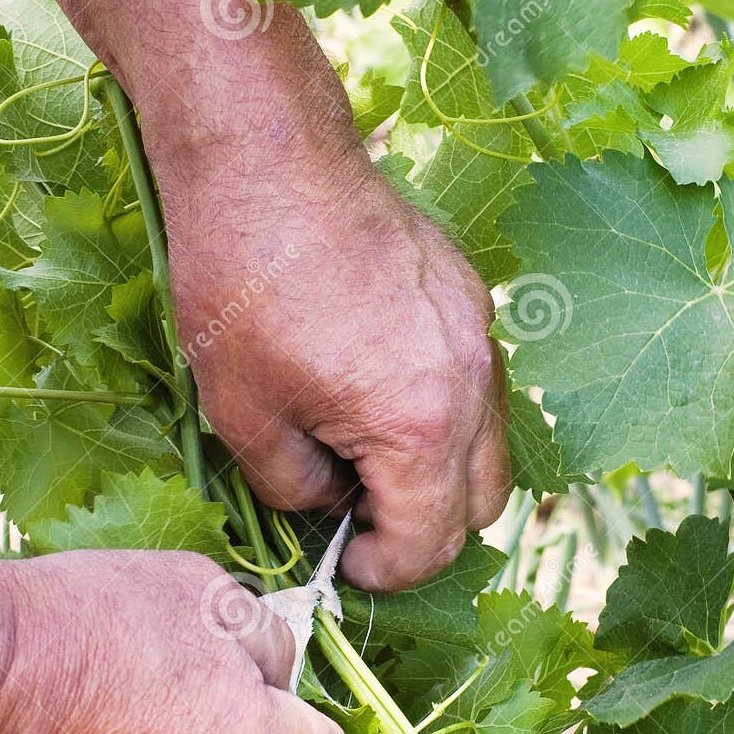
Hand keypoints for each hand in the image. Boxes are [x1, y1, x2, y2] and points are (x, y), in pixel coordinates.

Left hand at [138, 15, 511, 592]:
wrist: (266, 163)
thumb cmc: (242, 286)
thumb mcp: (244, 416)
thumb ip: (296, 488)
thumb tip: (328, 503)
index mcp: (420, 425)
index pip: (430, 543)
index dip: (384, 571)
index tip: (344, 562)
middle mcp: (473, 385)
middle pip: (483, 504)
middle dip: (424, 529)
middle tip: (358, 516)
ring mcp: (481, 336)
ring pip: (491, 444)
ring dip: (439, 472)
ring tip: (363, 451)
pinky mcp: (471, 298)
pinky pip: (479, 385)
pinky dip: (443, 413)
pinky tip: (376, 386)